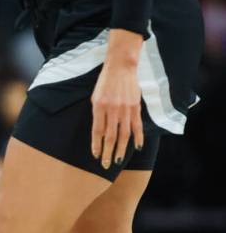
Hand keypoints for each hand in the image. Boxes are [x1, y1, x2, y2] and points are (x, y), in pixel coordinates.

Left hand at [91, 30, 144, 168]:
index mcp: (99, 106)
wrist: (121, 68)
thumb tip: (99, 131)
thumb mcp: (95, 96)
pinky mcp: (136, 108)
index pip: (97, 131)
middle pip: (110, 136)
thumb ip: (98, 113)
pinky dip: (137, 138)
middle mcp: (112, 110)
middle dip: (108, 152)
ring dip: (121, 149)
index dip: (96, 144)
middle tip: (106, 165)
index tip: (95, 155)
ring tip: (118, 160)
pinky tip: (137, 148)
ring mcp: (125, 110)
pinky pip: (137, 126)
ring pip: (124, 135)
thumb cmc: (104, 82)